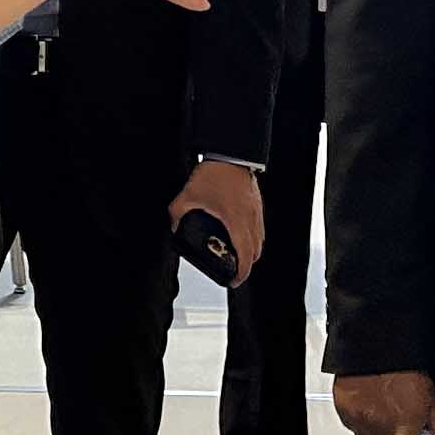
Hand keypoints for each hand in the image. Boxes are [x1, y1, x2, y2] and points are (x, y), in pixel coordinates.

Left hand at [171, 159, 264, 281]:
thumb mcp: (188, 196)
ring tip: (237, 253)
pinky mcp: (257, 204)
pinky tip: (239, 232)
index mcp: (236, 222)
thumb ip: (177, 214)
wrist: (230, 153)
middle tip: (234, 269)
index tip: (234, 280)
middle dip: (247, 264)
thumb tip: (174, 226)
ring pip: (260, 240)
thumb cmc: (215, 173)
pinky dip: (252, 236)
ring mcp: (256, 211)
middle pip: (256, 252)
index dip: (242, 273)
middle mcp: (250, 219)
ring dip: (251, 250)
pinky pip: (259, 227)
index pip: (245, 256)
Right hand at [331, 368, 434, 434]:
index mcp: (403, 426)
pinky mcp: (343, 408)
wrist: (376, 341)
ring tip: (383, 415)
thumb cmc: (408, 368)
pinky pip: (351, 425)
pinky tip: (369, 404)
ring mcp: (357, 418)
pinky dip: (360, 420)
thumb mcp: (432, 398)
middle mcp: (378, 427)